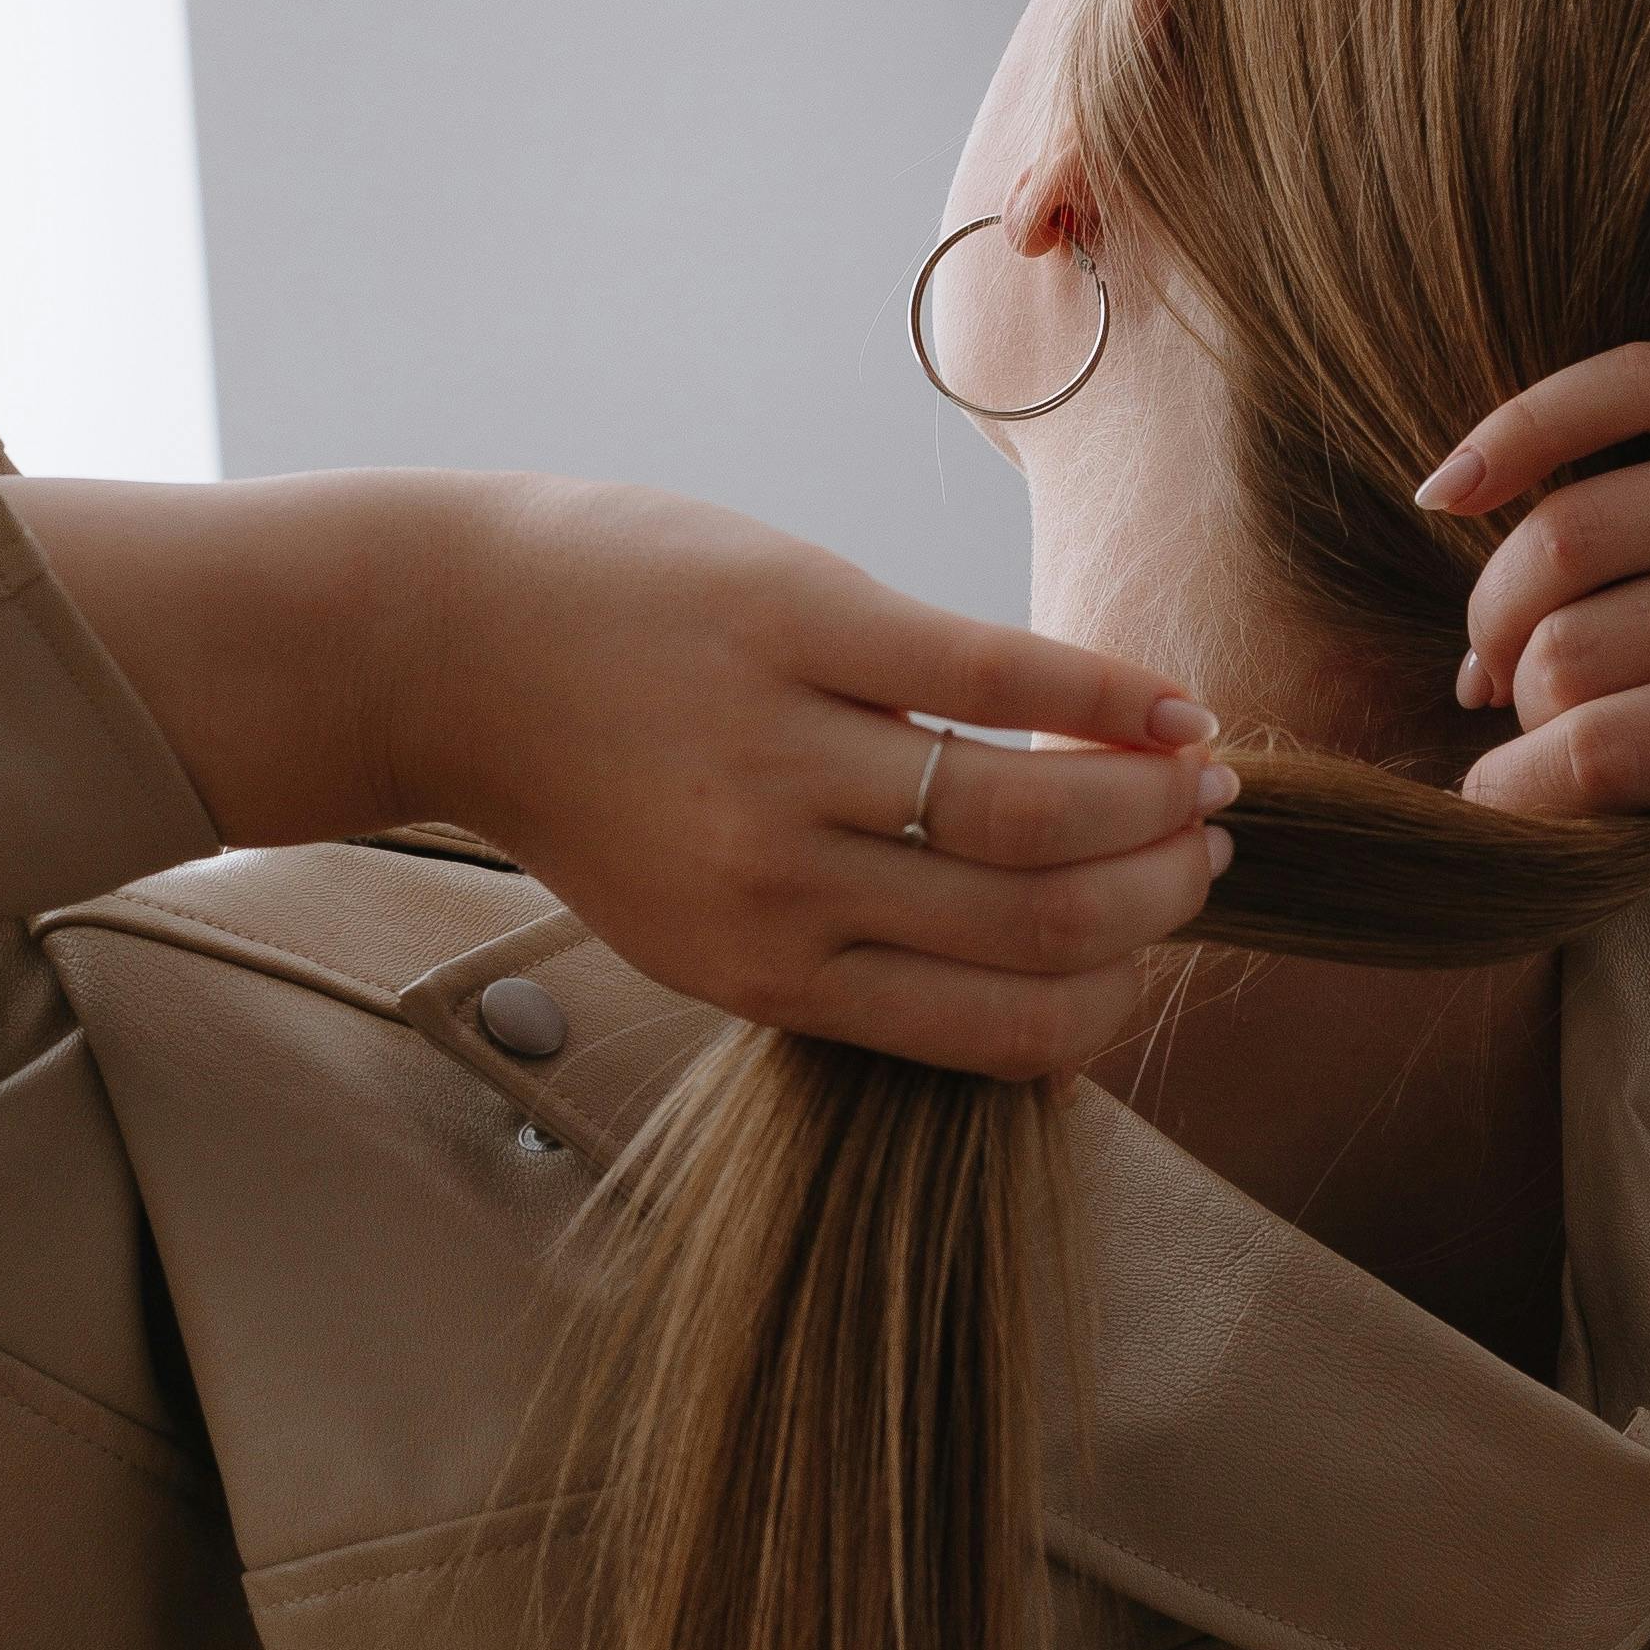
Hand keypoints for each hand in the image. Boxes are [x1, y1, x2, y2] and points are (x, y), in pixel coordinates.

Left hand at [389, 479, 1233, 1067]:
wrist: (444, 644)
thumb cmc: (586, 779)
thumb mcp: (692, 911)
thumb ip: (834, 942)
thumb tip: (1019, 966)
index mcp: (765, 975)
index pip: (1000, 1027)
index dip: (1113, 1001)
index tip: (1156, 958)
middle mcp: (782, 881)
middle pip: (1039, 917)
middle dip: (1156, 898)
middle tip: (1206, 860)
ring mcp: (790, 749)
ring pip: (1035, 800)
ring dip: (1152, 798)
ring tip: (1202, 780)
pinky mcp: (800, 621)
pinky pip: (995, 667)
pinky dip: (1109, 690)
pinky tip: (1173, 707)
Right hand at [1415, 334, 1649, 859]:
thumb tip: (1575, 824)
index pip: (1614, 755)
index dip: (1520, 791)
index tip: (1492, 801)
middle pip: (1575, 649)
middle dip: (1518, 701)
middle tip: (1527, 716)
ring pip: (1570, 531)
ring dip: (1501, 599)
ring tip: (1506, 635)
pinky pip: (1616, 386)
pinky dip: (1511, 434)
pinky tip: (1449, 488)